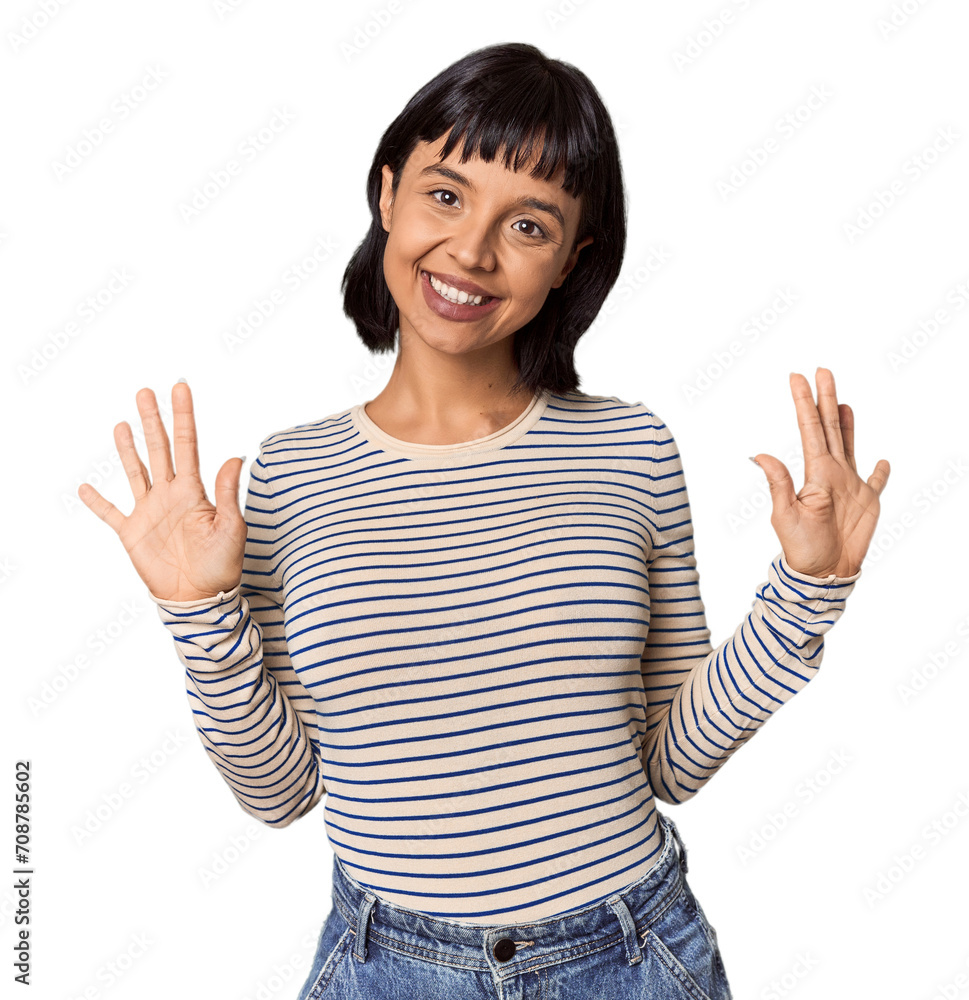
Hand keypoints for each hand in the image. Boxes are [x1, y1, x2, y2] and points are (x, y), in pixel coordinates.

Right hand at [77, 382, 247, 602]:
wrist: (200, 597)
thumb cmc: (223, 564)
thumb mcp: (231, 527)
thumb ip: (228, 493)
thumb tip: (236, 457)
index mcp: (194, 490)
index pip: (187, 444)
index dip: (184, 416)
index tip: (181, 387)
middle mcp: (170, 494)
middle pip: (159, 449)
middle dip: (153, 420)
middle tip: (145, 392)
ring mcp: (150, 511)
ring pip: (136, 472)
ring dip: (127, 449)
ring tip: (121, 424)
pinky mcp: (132, 532)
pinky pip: (110, 513)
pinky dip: (97, 502)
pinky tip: (85, 488)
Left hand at [751, 367, 889, 578]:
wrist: (821, 574)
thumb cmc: (800, 548)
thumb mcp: (785, 514)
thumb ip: (778, 483)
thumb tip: (758, 455)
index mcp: (813, 473)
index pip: (809, 430)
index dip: (804, 403)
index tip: (798, 377)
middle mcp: (830, 474)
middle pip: (829, 429)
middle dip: (826, 399)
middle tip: (823, 371)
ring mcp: (849, 487)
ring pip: (848, 446)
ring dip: (847, 425)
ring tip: (844, 404)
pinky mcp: (866, 503)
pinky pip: (876, 483)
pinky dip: (880, 472)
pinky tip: (882, 461)